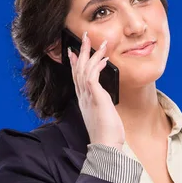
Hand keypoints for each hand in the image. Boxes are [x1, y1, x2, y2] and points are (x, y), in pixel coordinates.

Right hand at [68, 31, 124, 147]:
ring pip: (85, 69)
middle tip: (83, 37)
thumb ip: (101, 105)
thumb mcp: (103, 115)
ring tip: (99, 41)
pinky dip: (97, 65)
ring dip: (92, 53)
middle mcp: (83, 97)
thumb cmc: (107, 135)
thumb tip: (103, 99)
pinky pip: (92, 76)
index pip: (77, 78)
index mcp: (84, 101)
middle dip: (81, 51)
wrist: (105, 146)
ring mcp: (88, 97)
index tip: (74, 52)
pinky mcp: (95, 97)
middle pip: (78, 69)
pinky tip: (104, 58)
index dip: (75, 63)